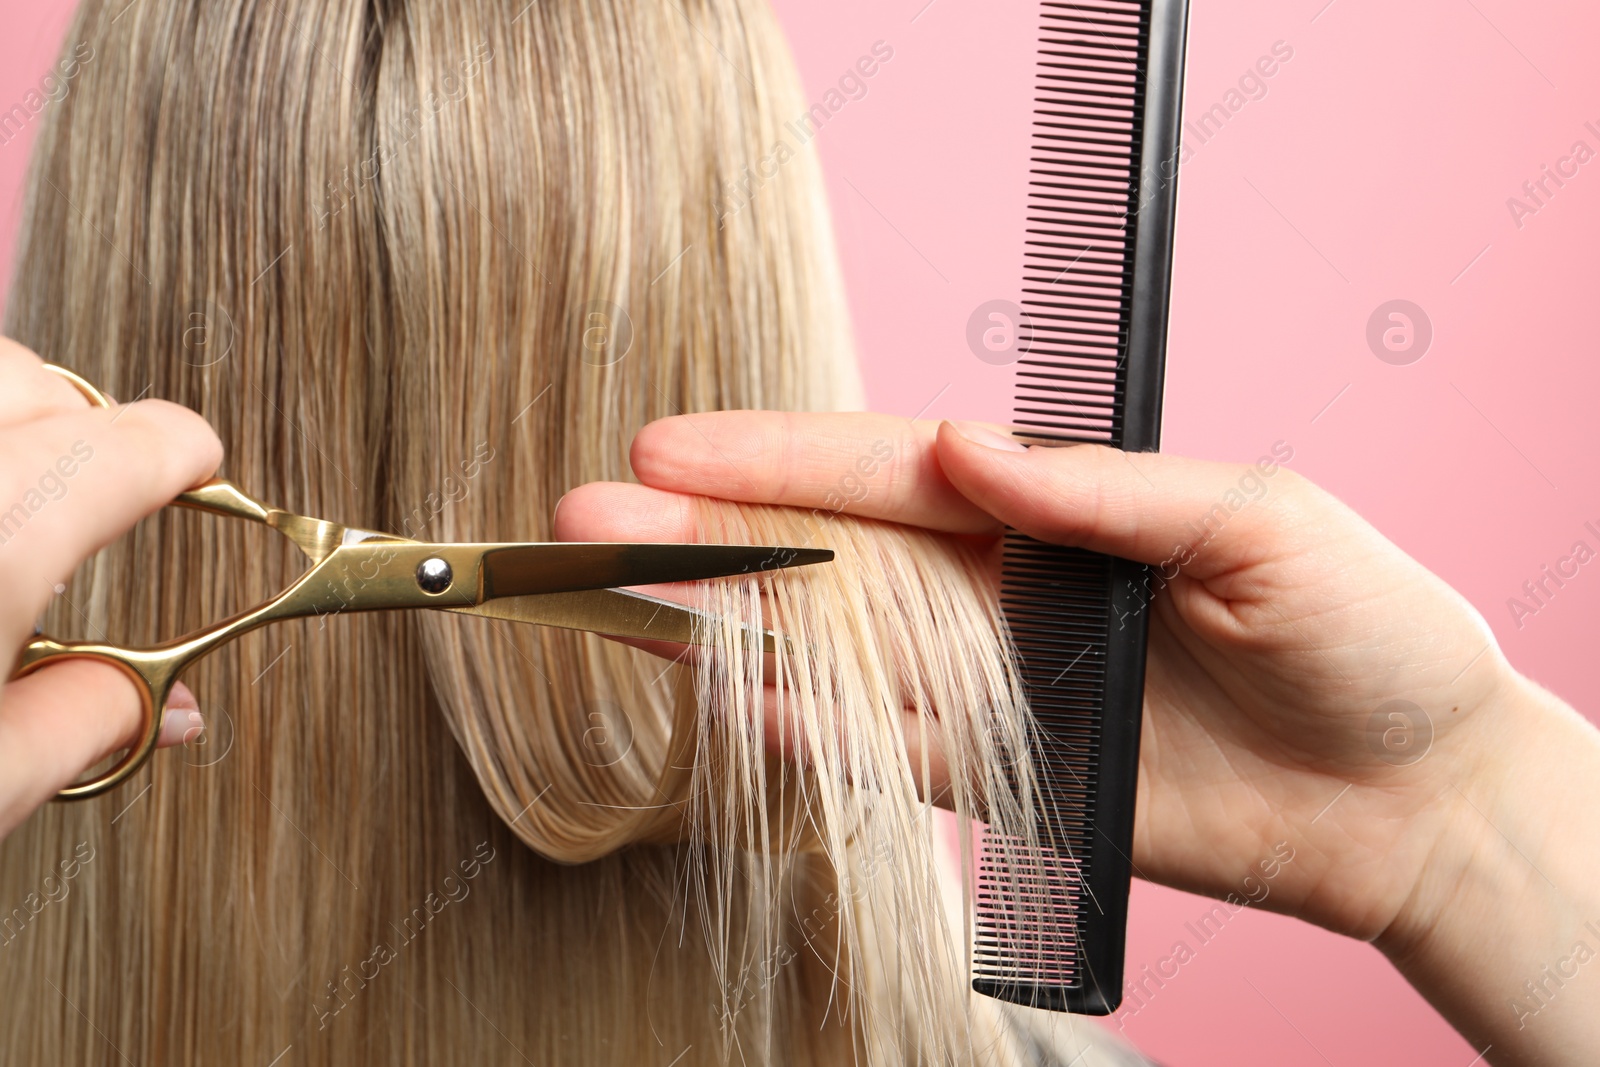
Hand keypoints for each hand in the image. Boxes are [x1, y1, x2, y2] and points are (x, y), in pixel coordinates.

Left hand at [0, 338, 222, 836]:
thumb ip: (89, 722)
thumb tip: (170, 711)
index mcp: (3, 537)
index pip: (135, 444)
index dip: (188, 452)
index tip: (201, 466)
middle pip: (38, 381)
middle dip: (86, 419)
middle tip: (105, 489)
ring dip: (11, 418)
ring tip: (22, 494)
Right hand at [559, 410, 1599, 1062]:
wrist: (1412, 795)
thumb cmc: (1364, 632)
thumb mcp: (1258, 520)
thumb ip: (1105, 487)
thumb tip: (966, 443)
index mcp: (1052, 503)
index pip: (887, 469)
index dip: (777, 456)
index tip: (670, 446)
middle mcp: (1002, 587)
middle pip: (830, 555)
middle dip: (710, 534)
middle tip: (589, 517)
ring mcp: (996, 684)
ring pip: (834, 650)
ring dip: (729, 628)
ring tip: (617, 602)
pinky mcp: (1010, 777)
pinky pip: (890, 754)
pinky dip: (813, 734)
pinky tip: (738, 703)